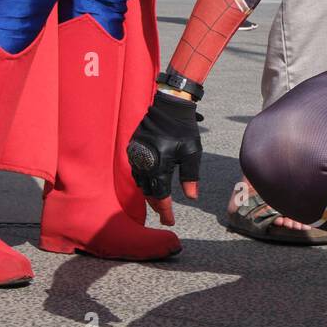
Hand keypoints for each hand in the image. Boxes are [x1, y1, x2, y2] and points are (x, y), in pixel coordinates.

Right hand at [126, 89, 201, 224]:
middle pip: (148, 192)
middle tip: (165, 215)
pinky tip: (151, 184)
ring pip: (140, 182)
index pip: (160, 196)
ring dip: (149, 194)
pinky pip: (136, 170)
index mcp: (159, 164)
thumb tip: (191, 197)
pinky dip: (144, 181)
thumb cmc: (184, 128)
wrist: (170, 105)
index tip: (170, 222)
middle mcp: (144, 162)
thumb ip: (190, 176)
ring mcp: (136, 154)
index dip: (165, 211)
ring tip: (159, 203)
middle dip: (157, 205)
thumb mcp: (192, 152)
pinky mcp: (133, 148)